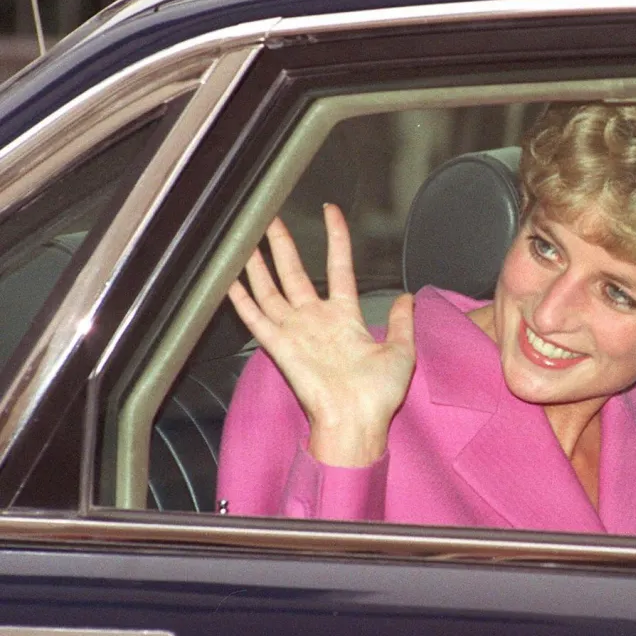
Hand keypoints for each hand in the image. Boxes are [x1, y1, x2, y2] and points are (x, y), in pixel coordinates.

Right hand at [227, 204, 414, 466]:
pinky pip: (256, 318)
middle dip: (282, 245)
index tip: (330, 213)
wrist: (357, 422)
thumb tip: (407, 297)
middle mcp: (317, 321)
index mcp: (346, 318)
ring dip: (257, 264)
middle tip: (270, 219)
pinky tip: (228, 280)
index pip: (338, 267)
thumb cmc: (378, 395)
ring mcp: (296, 332)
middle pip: (294, 273)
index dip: (335, 238)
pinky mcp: (280, 346)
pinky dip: (241, 299)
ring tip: (245, 238)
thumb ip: (400, 321)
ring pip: (271, 289)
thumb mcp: (401, 351)